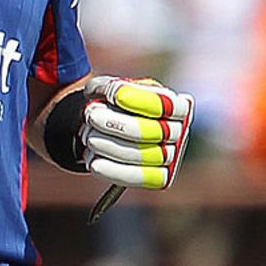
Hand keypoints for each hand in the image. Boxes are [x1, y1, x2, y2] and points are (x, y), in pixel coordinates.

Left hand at [81, 76, 193, 190]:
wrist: (107, 129)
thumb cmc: (111, 104)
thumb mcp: (108, 87)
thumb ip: (107, 87)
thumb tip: (109, 94)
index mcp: (175, 105)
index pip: (162, 104)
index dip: (138, 100)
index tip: (112, 94)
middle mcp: (178, 131)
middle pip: (149, 131)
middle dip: (114, 124)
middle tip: (90, 116)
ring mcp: (171, 156)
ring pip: (141, 155)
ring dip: (108, 146)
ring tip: (87, 137)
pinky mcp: (160, 178)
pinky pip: (138, 178)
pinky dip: (113, 171)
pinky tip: (93, 163)